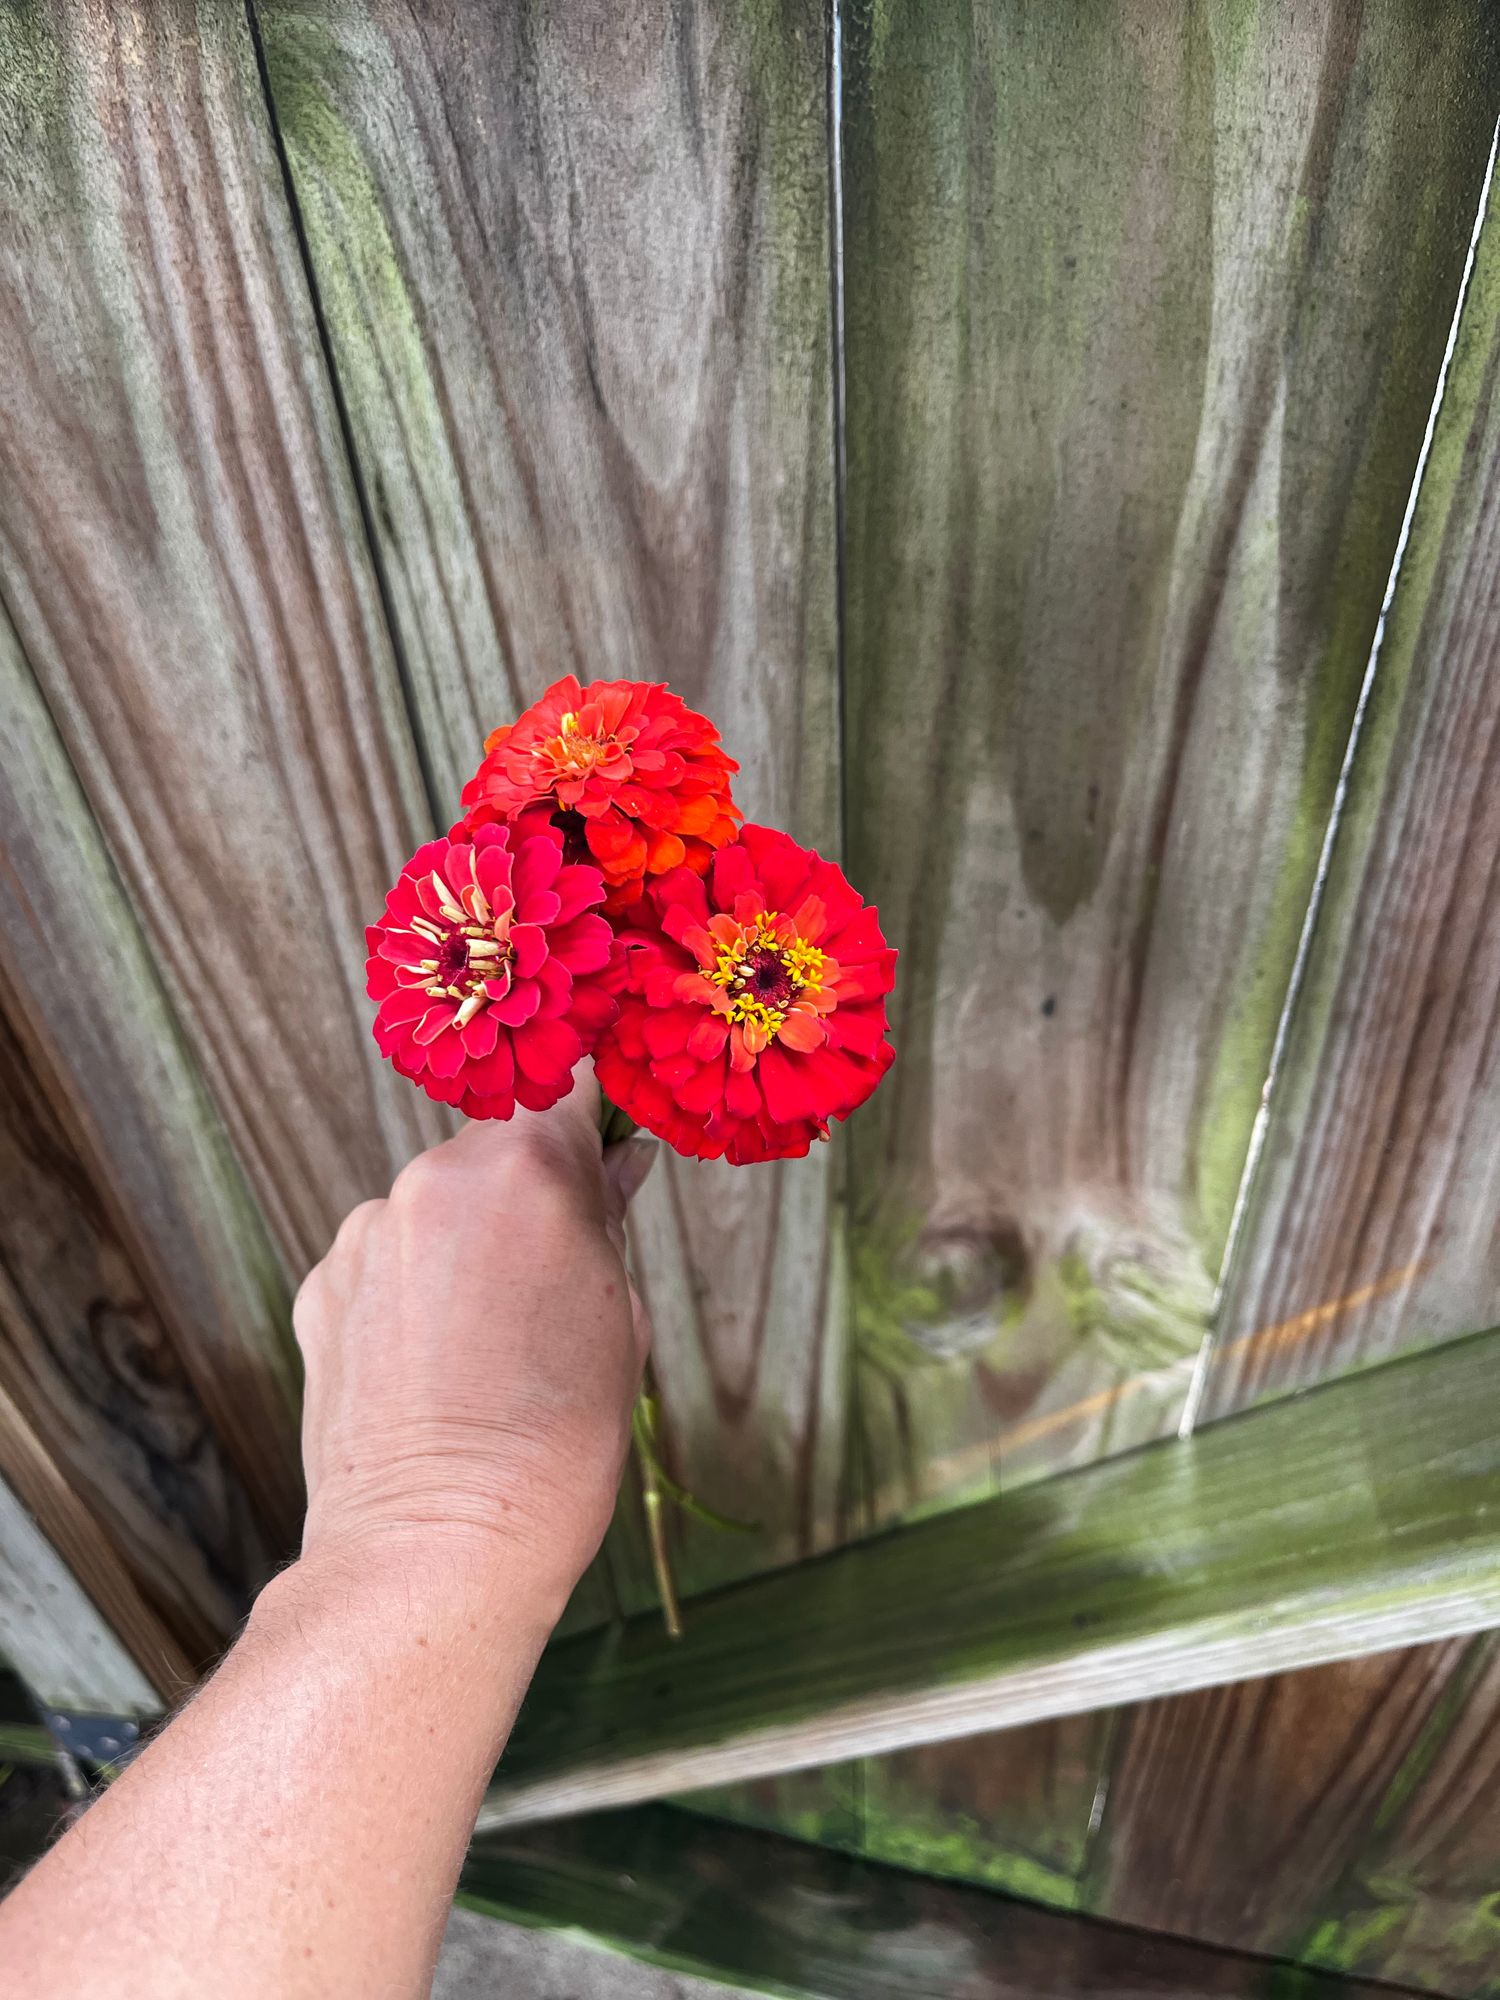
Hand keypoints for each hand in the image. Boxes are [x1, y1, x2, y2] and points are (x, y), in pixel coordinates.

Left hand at [292, 1067, 654, 1615]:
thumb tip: (616, 1167)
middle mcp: (434, 1179)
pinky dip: (411, 1295)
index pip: (568, 1083)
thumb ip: (608, 1221)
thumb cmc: (555, 1441)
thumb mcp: (619, 1318)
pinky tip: (434, 1366)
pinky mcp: (320, 1287)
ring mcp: (365, 1233)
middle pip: (495, 1152)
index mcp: (527, 1169)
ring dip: (464, 1247)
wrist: (439, 1546)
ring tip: (487, 1345)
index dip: (592, 1107)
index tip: (607, 1134)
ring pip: (435, 1210)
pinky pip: (383, 1263)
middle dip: (528, 1197)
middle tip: (556, 1279)